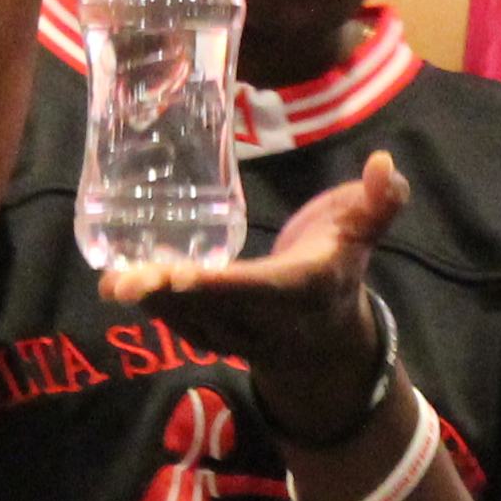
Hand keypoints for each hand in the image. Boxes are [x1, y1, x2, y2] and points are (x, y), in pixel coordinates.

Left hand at [102, 152, 408, 445]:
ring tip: (114, 278)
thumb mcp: (362, 231)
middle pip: (216, 309)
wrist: (326, 334)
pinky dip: (153, 306)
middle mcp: (270, 319)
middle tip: (127, 276)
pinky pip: (183, 325)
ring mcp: (240, 333)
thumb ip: (379, 200)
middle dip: (172, 295)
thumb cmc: (336, 264)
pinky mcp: (216, 337)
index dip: (225, 285)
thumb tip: (386, 163)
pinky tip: (121, 282)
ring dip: (153, 302)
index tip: (186, 275)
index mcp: (303, 288)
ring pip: (192, 321)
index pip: (263, 288)